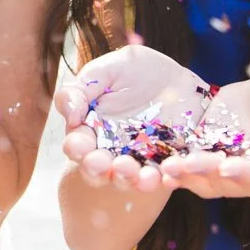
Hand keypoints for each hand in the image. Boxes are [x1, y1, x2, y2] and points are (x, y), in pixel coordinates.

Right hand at [55, 46, 209, 192]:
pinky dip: (167, 178)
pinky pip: (167, 177)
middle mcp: (112, 152)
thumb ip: (82, 89)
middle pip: (99, 170)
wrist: (179, 80)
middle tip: (103, 164)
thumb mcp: (108, 70)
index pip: (77, 146)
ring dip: (131, 179)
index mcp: (91, 131)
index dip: (76, 148)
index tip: (80, 145)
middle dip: (99, 170)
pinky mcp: (169, 165)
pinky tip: (168, 172)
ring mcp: (141, 161)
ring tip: (138, 173)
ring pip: (131, 179)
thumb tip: (70, 114)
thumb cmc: (136, 72)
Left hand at [157, 74, 249, 198]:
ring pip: (203, 181)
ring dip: (185, 176)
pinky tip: (157, 168)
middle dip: (206, 173)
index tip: (228, 167)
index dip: (247, 175)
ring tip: (168, 166)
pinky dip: (173, 172)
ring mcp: (223, 173)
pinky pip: (187, 172)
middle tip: (187, 163)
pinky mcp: (202, 161)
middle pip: (228, 183)